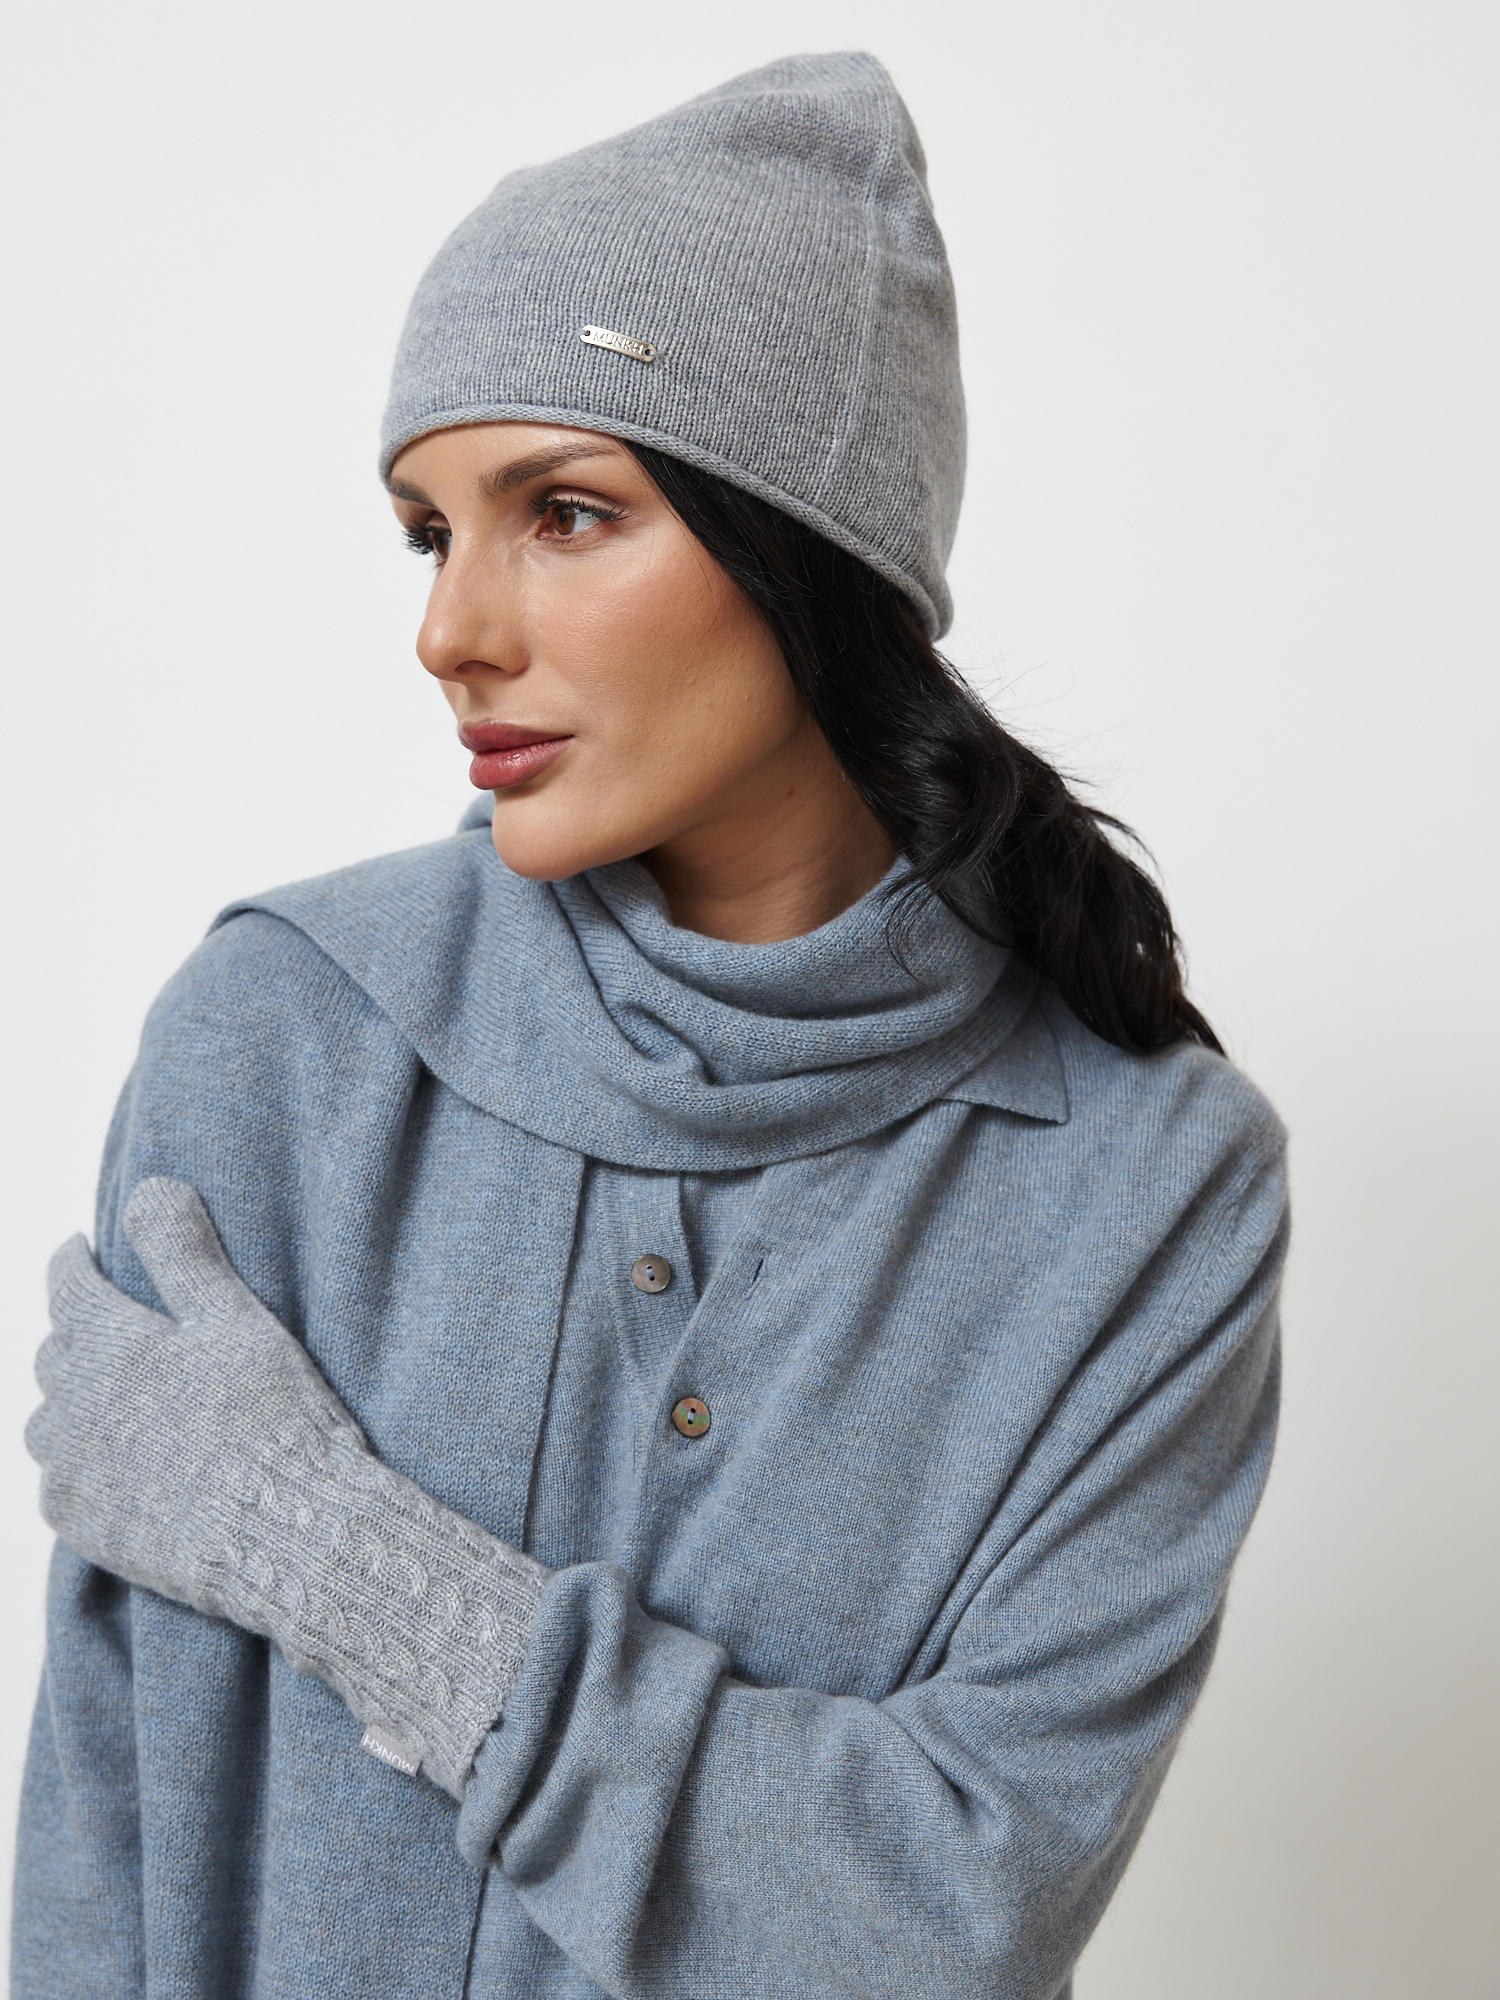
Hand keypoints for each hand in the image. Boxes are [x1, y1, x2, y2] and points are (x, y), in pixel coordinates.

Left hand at [28, 1178, 547, 1795]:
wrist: (287, 1533)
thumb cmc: (272, 1419)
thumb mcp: (235, 1319)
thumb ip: (183, 1253)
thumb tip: (148, 1187)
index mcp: (107, 1345)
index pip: (67, 1286)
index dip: (73, 1262)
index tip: (78, 1250)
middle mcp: (72, 1406)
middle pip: (55, 1353)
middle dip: (77, 1331)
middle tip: (110, 1325)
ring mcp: (71, 1470)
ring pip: (48, 1420)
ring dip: (71, 1400)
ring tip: (105, 1396)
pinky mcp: (81, 1525)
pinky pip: (60, 1479)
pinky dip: (79, 1461)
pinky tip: (112, 1462)